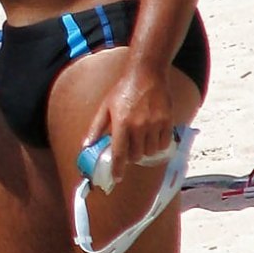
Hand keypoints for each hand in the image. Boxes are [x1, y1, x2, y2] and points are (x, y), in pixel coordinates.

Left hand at [84, 66, 175, 186]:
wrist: (147, 74)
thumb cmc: (123, 90)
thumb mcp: (105, 107)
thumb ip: (96, 128)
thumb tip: (86, 145)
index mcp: (121, 123)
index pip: (119, 153)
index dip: (118, 169)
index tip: (117, 178)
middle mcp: (139, 126)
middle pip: (136, 156)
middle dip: (131, 157)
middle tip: (128, 149)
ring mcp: (155, 124)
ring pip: (150, 152)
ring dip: (144, 151)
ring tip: (140, 141)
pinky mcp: (167, 121)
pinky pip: (163, 143)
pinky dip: (157, 145)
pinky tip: (152, 137)